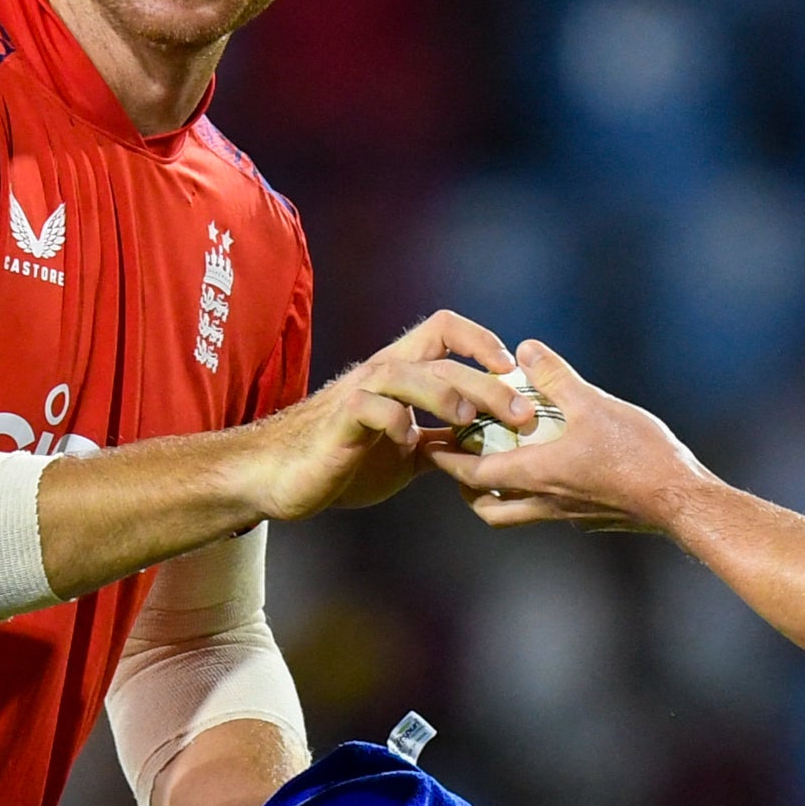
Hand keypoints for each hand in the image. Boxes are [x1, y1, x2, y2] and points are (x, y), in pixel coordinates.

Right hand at [247, 312, 529, 519]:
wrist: (282, 476)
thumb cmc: (343, 457)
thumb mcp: (406, 449)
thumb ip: (441, 437)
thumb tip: (488, 441)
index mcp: (402, 372)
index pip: (446, 329)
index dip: (482, 341)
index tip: (514, 372)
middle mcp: (382, 373)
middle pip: (441, 359)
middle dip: (487, 384)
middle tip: (522, 414)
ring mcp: (359, 395)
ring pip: (407, 374)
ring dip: (444, 394)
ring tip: (469, 420)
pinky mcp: (339, 423)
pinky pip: (370, 408)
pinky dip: (394, 420)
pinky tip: (409, 442)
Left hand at [427, 340, 704, 531]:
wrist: (681, 501)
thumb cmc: (638, 453)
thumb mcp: (594, 404)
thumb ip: (556, 376)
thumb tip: (525, 348)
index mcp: (537, 474)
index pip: (474, 474)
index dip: (448, 460)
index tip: (432, 445)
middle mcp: (545, 502)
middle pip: (487, 508)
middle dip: (467, 488)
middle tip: (463, 460)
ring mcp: (568, 515)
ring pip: (516, 515)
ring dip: (500, 496)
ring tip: (501, 466)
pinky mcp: (590, 518)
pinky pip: (548, 512)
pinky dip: (535, 496)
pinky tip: (552, 470)